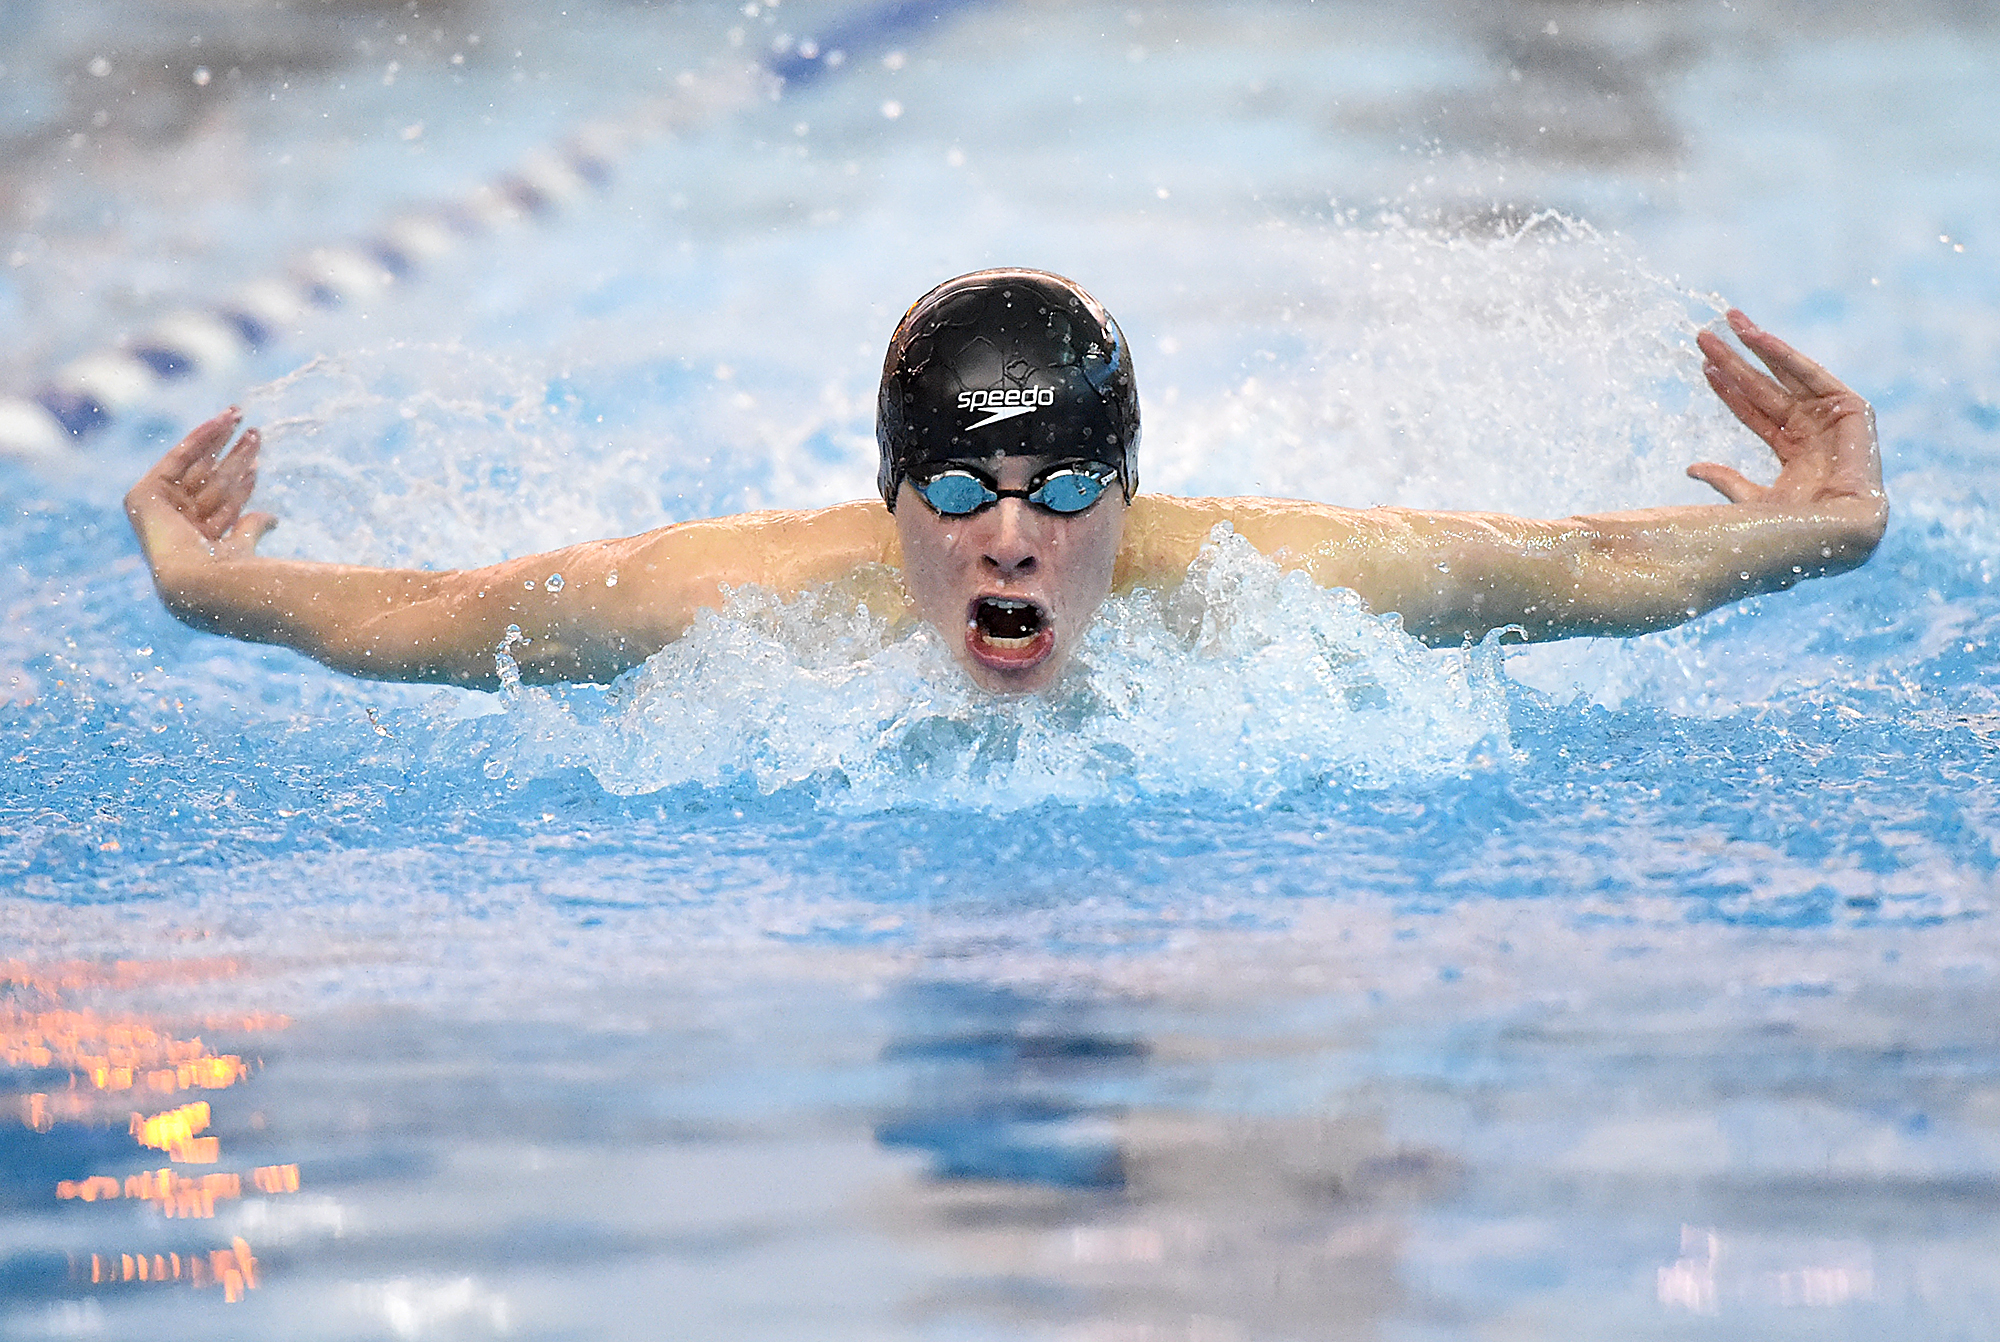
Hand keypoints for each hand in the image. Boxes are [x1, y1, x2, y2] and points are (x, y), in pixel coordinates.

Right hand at [124, 408, 277, 572]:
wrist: (199, 577)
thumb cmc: (226, 569)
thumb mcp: (242, 543)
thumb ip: (249, 527)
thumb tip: (273, 519)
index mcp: (194, 542)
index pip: (222, 504)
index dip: (242, 482)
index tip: (259, 464)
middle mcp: (174, 525)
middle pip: (212, 482)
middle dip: (235, 456)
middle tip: (257, 432)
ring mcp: (157, 510)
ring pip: (202, 469)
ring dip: (229, 446)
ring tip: (254, 430)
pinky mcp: (144, 494)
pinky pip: (178, 458)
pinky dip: (201, 437)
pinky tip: (223, 420)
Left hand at [1688, 310, 1884, 527]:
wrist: (1836, 532)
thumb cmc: (1797, 527)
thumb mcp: (1751, 501)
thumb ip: (1726, 480)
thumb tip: (1690, 468)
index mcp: (1792, 450)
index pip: (1752, 411)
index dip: (1727, 389)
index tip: (1702, 366)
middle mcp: (1811, 429)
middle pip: (1763, 387)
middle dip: (1734, 360)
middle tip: (1702, 335)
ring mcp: (1830, 417)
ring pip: (1783, 375)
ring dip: (1756, 346)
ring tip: (1728, 321)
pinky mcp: (1849, 407)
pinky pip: (1810, 374)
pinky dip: (1784, 354)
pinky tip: (1758, 337)